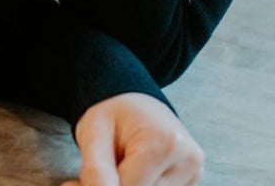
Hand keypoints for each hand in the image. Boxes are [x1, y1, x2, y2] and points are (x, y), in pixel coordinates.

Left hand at [61, 92, 204, 185]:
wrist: (131, 97)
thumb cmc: (110, 113)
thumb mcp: (93, 133)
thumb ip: (96, 170)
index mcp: (163, 143)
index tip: (81, 179)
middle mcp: (188, 159)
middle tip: (94, 173)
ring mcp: (194, 170)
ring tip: (115, 168)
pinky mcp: (193, 179)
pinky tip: (133, 172)